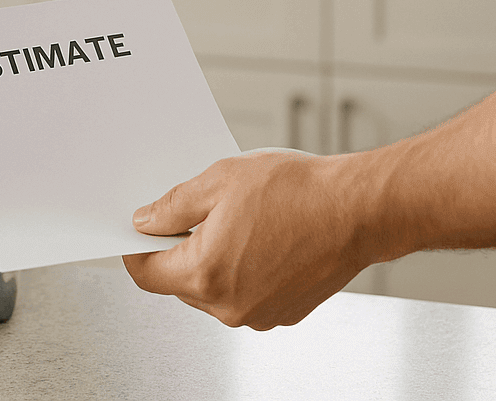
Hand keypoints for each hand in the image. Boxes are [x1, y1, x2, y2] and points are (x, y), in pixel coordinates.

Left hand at [122, 149, 374, 329]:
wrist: (357, 209)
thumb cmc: (298, 193)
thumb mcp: (219, 181)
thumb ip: (173, 207)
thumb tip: (146, 222)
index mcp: (205, 275)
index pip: (146, 274)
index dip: (137, 249)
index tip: (139, 233)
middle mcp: (229, 306)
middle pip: (181, 283)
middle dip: (182, 249)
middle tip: (200, 213)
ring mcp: (258, 314)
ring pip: (215, 290)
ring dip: (216, 260)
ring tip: (243, 222)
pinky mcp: (283, 313)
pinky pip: (246, 294)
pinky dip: (246, 271)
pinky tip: (265, 238)